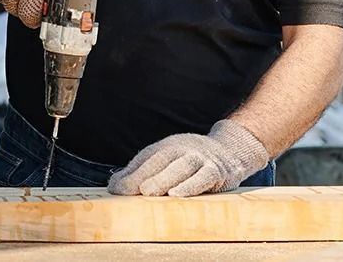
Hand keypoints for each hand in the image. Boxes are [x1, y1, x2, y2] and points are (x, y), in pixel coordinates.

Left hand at [107, 120, 268, 196]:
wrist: (229, 151)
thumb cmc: (189, 160)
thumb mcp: (164, 161)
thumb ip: (140, 173)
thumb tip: (113, 186)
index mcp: (166, 147)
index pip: (146, 159)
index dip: (130, 174)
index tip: (115, 189)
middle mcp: (182, 149)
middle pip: (162, 160)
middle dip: (144, 175)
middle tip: (129, 190)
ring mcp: (200, 159)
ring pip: (182, 166)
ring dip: (165, 179)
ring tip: (149, 192)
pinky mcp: (217, 171)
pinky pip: (204, 177)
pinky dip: (191, 185)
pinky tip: (178, 194)